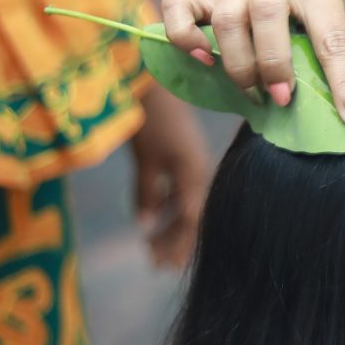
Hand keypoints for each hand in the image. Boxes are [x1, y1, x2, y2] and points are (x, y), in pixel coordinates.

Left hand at [129, 86, 209, 268]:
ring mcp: (193, 163)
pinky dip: (167, 204)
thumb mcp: (147, 160)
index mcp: (195, 177)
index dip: (179, 245)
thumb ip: (147, 194)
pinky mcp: (184, 154)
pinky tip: (152, 212)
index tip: (164, 265)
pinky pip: (181, 189)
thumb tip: (144, 226)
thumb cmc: (151, 119)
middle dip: (173, 240)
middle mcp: (200, 172)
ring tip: (150, 244)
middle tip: (153, 261)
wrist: (156, 78)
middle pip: (191, 217)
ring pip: (185, 204)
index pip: (190, 222)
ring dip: (169, 225)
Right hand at [161, 0, 344, 129]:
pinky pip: (177, 7)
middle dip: (273, 66)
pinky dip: (183, 36)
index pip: (334, 36)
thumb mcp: (332, 12)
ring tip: (253, 92)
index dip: (344, 81)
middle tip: (282, 98)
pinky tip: (201, 58)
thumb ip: (332, 53)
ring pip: (226, 19)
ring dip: (239, 64)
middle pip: (266, 15)